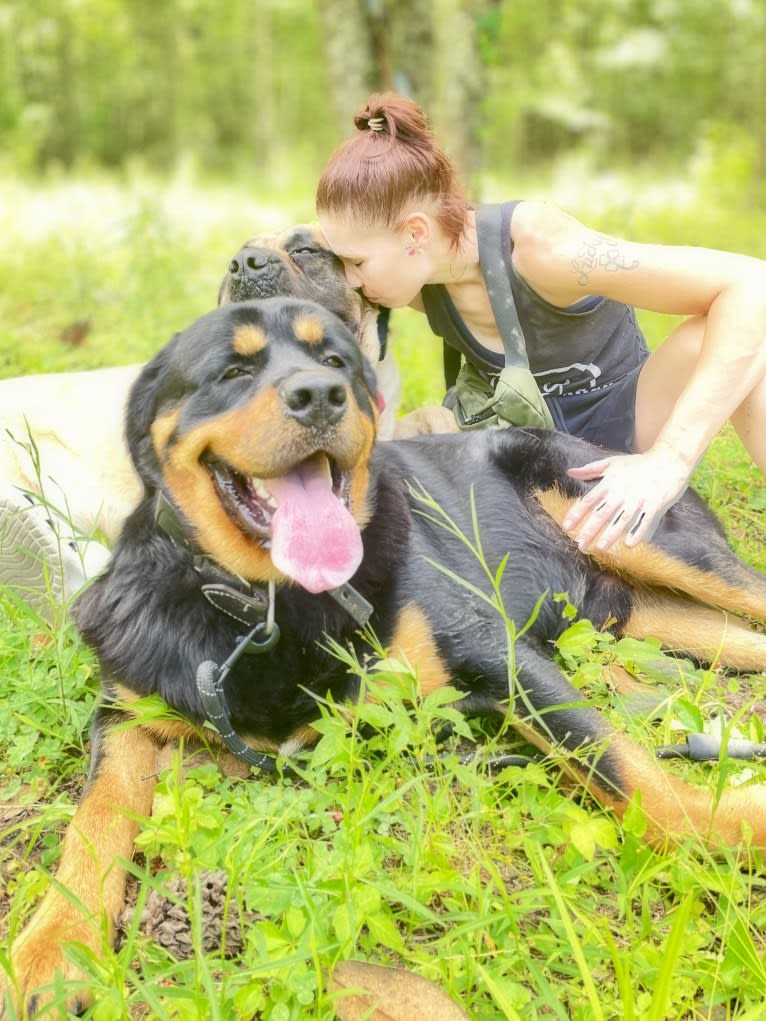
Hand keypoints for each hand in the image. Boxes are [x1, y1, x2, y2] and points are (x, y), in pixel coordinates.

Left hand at [561, 448, 690, 551]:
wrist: (669, 459)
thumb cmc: (639, 463)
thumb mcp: (612, 462)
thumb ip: (591, 469)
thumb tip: (570, 472)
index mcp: (610, 482)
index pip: (590, 500)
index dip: (577, 513)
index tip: (566, 527)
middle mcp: (622, 491)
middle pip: (603, 513)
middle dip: (590, 529)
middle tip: (580, 545)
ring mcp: (639, 498)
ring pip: (622, 519)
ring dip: (611, 534)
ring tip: (600, 548)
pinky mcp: (655, 502)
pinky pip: (645, 520)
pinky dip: (638, 532)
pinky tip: (630, 545)